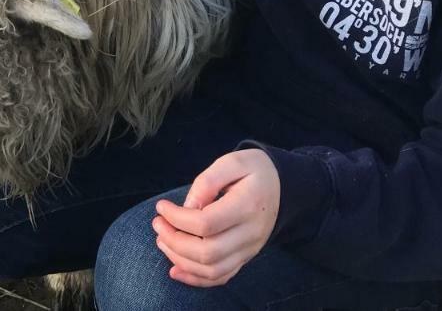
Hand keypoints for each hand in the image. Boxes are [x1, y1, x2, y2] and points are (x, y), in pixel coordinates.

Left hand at [152, 149, 280, 287]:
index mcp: (247, 205)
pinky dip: (195, 279)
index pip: (206, 223)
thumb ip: (207, 182)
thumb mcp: (232, 161)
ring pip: (212, 270)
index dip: (177, 218)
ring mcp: (249, 250)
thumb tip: (187, 208)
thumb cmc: (253, 170)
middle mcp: (251, 234)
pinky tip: (175, 269)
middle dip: (174, 241)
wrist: (283, 186)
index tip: (161, 206)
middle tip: (157, 224)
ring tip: (162, 240)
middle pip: (207, 252)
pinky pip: (220, 277)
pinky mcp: (245, 258)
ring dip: (180, 260)